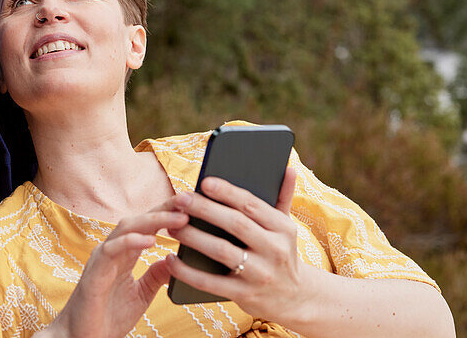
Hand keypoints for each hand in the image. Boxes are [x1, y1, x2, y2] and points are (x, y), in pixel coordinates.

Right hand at [41, 202, 188, 337]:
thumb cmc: (108, 317)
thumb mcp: (141, 294)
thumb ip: (156, 275)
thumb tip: (174, 259)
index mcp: (124, 254)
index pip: (148, 225)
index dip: (168, 212)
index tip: (191, 204)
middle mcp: (112, 250)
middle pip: (140, 219)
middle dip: (165, 208)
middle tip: (189, 200)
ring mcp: (102, 258)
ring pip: (127, 227)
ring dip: (155, 219)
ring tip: (179, 218)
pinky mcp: (94, 272)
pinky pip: (112, 249)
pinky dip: (131, 241)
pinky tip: (151, 240)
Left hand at [166, 166, 303, 320]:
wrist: (295, 299)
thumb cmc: (281, 253)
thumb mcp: (287, 227)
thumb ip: (284, 197)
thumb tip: (288, 168)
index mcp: (283, 228)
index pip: (252, 205)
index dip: (227, 192)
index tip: (204, 182)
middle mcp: (275, 250)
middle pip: (235, 224)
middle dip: (204, 209)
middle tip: (180, 199)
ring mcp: (260, 274)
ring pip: (222, 251)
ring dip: (193, 237)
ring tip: (171, 227)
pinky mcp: (245, 296)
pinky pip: (210, 283)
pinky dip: (188, 272)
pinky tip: (171, 260)